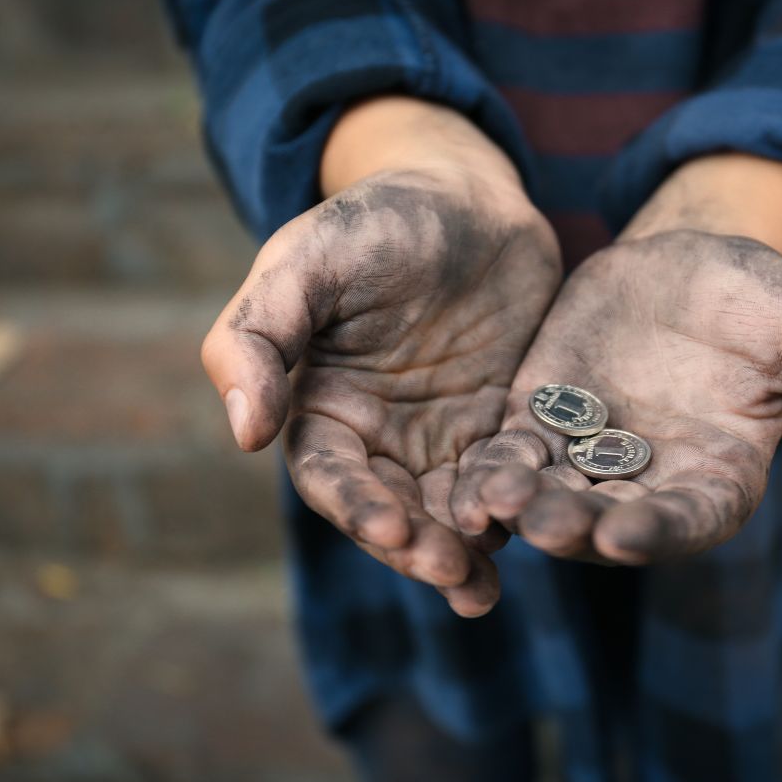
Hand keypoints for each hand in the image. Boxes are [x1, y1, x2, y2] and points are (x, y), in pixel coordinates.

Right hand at [201, 99, 560, 614]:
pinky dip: (518, 511)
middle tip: (451, 570)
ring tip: (484, 587)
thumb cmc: (373, 219)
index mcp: (323, 406)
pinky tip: (538, 532)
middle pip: (392, 509)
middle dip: (416, 546)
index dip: (355, 505)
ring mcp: (444, 436)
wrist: (466, 193)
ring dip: (464, 551)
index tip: (389, 528)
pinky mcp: (501, 426)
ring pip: (450, 511)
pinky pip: (507, 479)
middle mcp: (380, 435)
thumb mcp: (305, 261)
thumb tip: (243, 435)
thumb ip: (258, 336)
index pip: (331, 475)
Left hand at [449, 157, 781, 564]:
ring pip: (550, 495)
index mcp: (717, 478)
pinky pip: (510, 456)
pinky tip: (463, 482)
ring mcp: (587, 458)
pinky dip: (489, 472)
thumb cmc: (761, 300)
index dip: (660, 530)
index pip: (690, 519)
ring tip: (492, 502)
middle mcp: (648, 483)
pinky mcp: (538, 423)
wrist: (685, 263)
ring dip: (521, 507)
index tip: (625, 535)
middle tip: (546, 525)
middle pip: (608, 520)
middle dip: (577, 526)